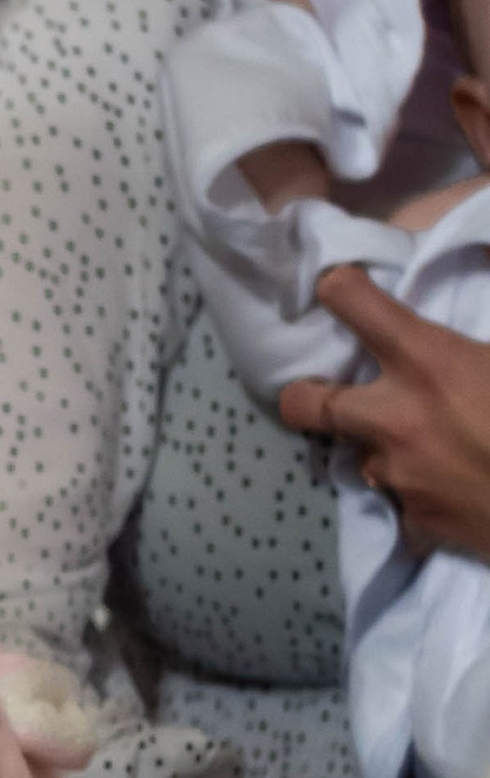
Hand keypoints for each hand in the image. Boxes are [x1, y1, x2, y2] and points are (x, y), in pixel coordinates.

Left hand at [278, 269, 489, 556]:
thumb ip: (483, 323)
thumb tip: (486, 253)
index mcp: (427, 362)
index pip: (350, 300)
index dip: (342, 289)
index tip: (342, 290)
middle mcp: (394, 418)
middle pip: (306, 404)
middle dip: (308, 396)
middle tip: (324, 391)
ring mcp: (398, 476)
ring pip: (359, 457)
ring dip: (379, 448)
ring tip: (416, 445)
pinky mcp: (415, 524)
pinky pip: (401, 505)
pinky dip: (417, 497)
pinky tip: (447, 489)